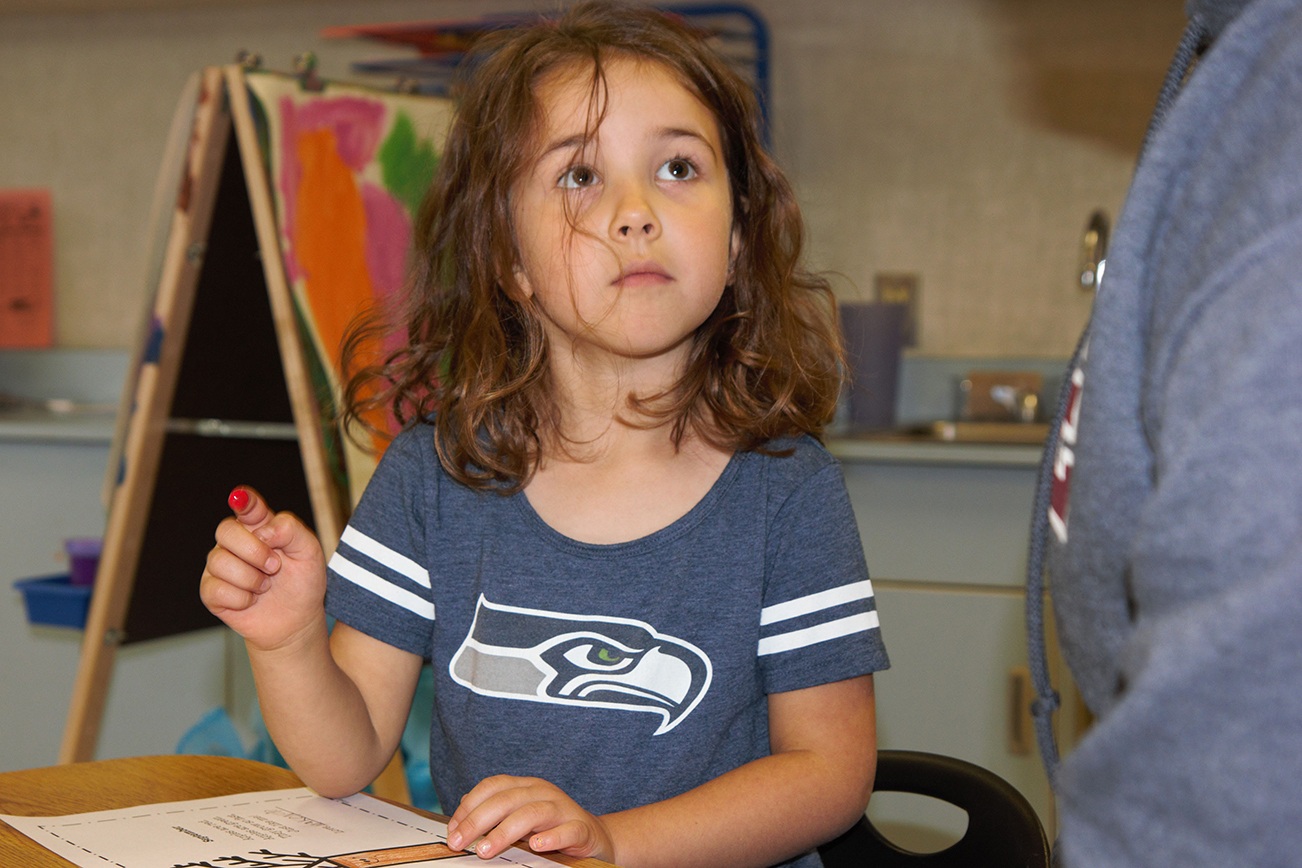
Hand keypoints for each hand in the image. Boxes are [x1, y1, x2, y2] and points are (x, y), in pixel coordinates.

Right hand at [200, 486, 326, 652]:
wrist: (296, 621)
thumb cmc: (302, 584)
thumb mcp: (310, 553)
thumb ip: (290, 530)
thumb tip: (262, 531)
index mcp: (260, 527)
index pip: (247, 506)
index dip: (242, 500)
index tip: (241, 498)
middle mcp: (236, 542)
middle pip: (226, 529)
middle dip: (254, 550)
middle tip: (275, 567)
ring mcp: (220, 566)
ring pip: (220, 561)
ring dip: (251, 579)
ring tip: (265, 586)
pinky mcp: (211, 591)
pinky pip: (216, 588)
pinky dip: (241, 598)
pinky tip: (251, 600)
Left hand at [445, 775, 614, 862]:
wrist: (596, 838)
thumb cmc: (552, 828)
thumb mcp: (520, 818)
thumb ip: (495, 814)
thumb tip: (461, 815)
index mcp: (526, 786)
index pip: (493, 786)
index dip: (469, 806)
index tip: (452, 830)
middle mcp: (543, 792)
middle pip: (506, 799)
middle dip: (477, 820)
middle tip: (459, 842)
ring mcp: (564, 809)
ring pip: (532, 812)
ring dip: (505, 831)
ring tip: (485, 850)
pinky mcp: (582, 828)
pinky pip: (568, 830)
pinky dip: (551, 837)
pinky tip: (536, 845)